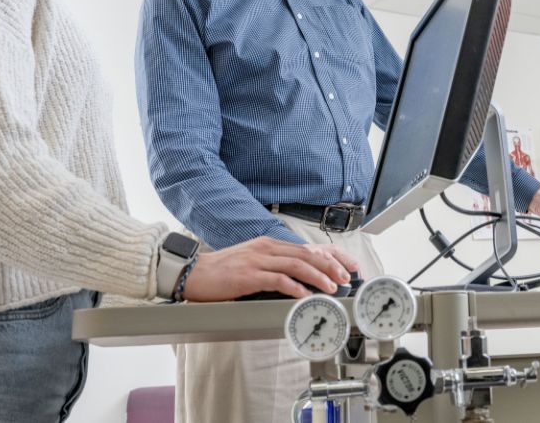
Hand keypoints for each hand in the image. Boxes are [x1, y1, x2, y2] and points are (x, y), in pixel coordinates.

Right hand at [180, 237, 359, 301]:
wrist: (194, 273)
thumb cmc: (222, 271)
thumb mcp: (252, 261)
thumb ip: (274, 264)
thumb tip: (300, 277)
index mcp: (268, 244)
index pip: (306, 248)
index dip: (329, 256)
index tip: (345, 266)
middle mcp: (266, 248)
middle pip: (306, 254)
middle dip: (330, 265)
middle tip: (345, 277)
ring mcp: (257, 261)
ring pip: (296, 265)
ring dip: (317, 276)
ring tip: (332, 287)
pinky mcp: (248, 275)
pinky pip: (277, 280)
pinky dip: (294, 287)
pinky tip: (305, 295)